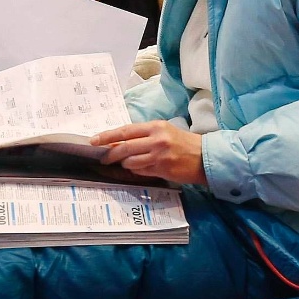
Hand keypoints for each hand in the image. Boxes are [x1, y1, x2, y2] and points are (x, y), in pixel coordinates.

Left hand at [89, 121, 206, 185]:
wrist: (204, 156)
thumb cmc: (183, 143)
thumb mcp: (164, 131)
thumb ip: (143, 136)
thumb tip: (119, 142)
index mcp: (155, 126)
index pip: (126, 130)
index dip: (108, 136)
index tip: (94, 140)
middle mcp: (156, 139)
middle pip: (124, 147)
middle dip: (110, 154)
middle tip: (102, 158)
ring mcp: (159, 155)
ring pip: (130, 162)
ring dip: (125, 164)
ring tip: (128, 163)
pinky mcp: (162, 169)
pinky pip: (141, 171)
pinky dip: (136, 170)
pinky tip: (141, 168)